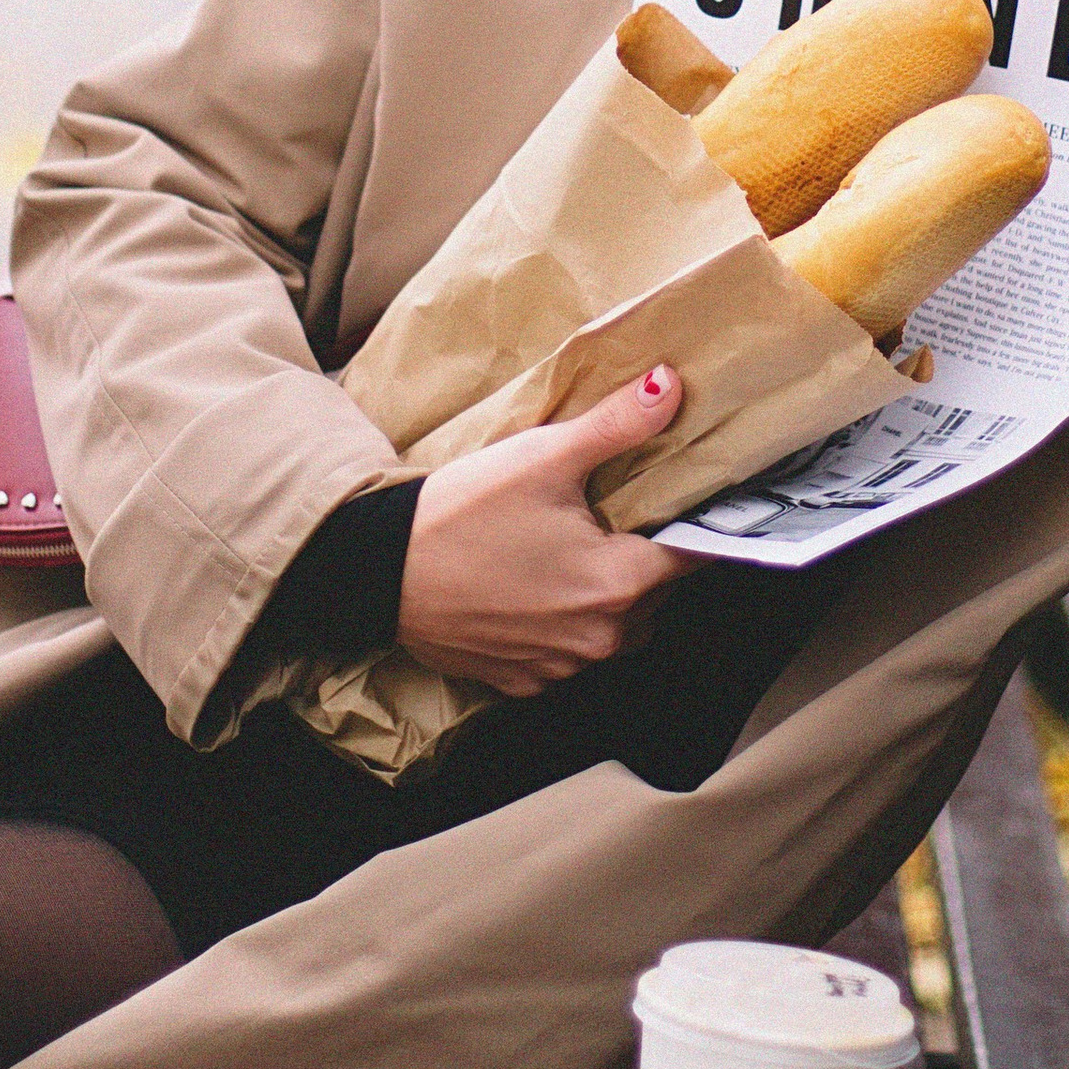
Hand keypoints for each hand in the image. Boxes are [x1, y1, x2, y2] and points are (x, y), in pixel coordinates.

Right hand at [397, 367, 694, 695]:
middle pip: (656, 593)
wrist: (376, 571)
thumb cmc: (462, 514)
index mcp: (618, 584)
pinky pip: (567, 652)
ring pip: (615, 627)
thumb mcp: (544, 456)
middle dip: (644, 555)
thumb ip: (617, 424)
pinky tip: (533, 587)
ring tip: (570, 548)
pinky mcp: (521, 681)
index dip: (691, 522)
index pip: (691, 555)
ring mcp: (560, 667)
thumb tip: (669, 386)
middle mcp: (599, 639)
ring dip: (606, 593)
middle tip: (612, 514)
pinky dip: (561, 623)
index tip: (681, 499)